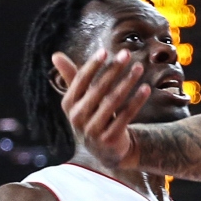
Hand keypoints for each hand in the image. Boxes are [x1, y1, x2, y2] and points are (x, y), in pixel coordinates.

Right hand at [51, 48, 148, 168]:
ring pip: (113, 101)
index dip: (92, 65)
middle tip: (127, 54)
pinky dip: (136, 101)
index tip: (105, 51)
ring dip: (128, 82)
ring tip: (139, 67)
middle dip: (114, 69)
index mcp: (68, 104)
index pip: (80, 80)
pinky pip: (125, 115)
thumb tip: (55, 55)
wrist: (105, 149)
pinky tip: (146, 88)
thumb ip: (71, 77)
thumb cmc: (92, 115)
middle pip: (98, 88)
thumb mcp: (80, 98)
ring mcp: (93, 130)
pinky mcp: (109, 138)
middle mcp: (77, 117)